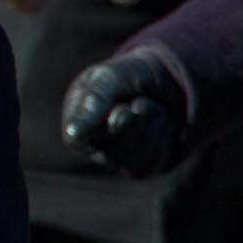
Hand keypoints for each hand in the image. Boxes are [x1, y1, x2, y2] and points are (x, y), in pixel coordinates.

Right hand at [61, 50, 187, 176]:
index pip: (77, 139)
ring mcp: (114, 158)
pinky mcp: (138, 167)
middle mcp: (90, 143)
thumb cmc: (131, 75)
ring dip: (151, 130)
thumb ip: (94, 101)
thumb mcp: (112, 76)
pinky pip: (148, 165)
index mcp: (75, 119)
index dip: (103, 127)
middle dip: (134, 123)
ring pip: (131, 160)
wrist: (168, 79)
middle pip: (109, 151)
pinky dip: (161, 140)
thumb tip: (73, 134)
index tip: (123, 108)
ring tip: (151, 108)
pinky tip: (159, 123)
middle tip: (141, 102)